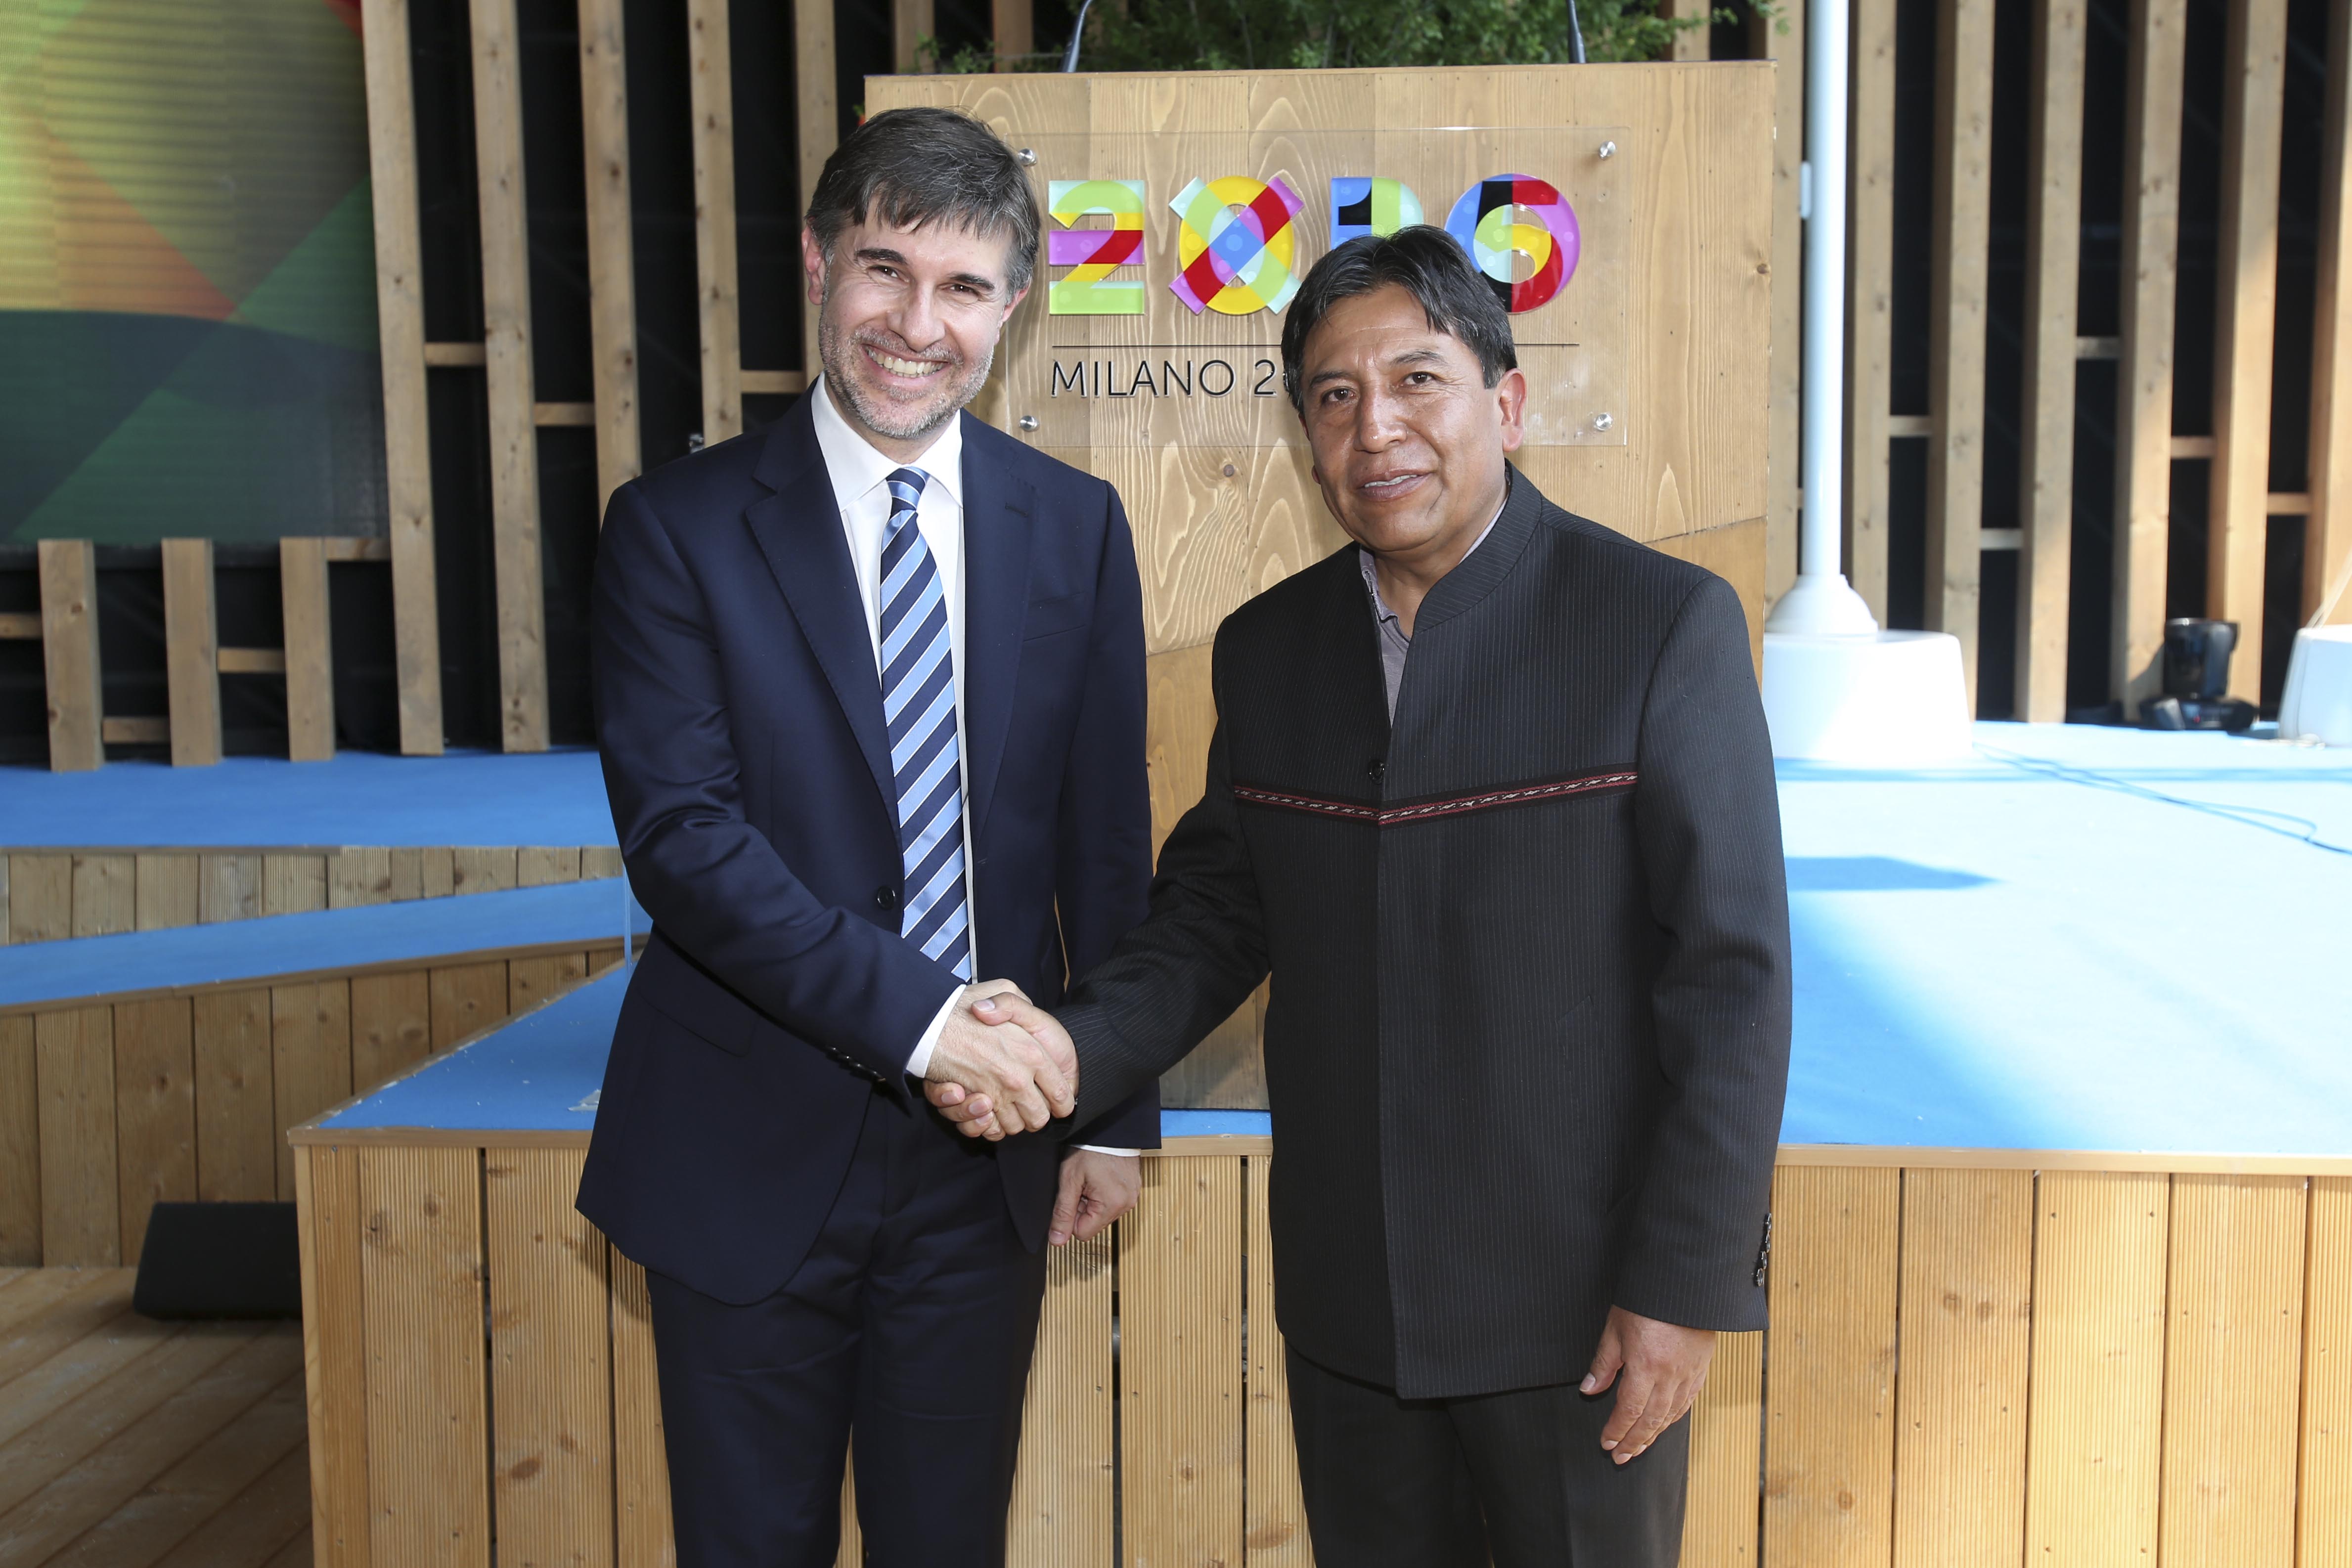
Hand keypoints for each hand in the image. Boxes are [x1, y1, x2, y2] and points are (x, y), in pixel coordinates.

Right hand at [922, 981, 1071, 1138]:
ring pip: (1014, 1128)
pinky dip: (986, 1126)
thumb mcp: (1005, 989)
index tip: (1056, 1103)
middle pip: (1039, 1118)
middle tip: (1026, 1106)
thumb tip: (1029, 1017)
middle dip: (1034, 1117)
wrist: (926, 1023)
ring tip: (1002, 1105)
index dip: (1062, 1102)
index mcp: (1033, 1054)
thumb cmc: (964, 1006)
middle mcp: (1018, 1079)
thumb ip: (1022, 1004)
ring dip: (1009, 1122)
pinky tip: (984, 1112)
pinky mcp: (973, 1107)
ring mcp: (995, 1096)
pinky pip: (989, 1130)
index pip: (1062, 1094)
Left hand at [1050, 1150, 1139, 1243]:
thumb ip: (1062, 1213)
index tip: (1074, 1195)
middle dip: (1083, 1208)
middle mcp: (1126, 1205)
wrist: (1110, 1127)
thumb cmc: (1089, 1150)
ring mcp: (1132, 1197)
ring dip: (1093, 1201)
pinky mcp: (1133, 1190)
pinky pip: (1113, 1203)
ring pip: (1102, 1214)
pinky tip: (1101, 1178)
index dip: (1072, 1217)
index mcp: (1112, 1205)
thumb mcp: (1069, 1181)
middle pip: (1094, 1224)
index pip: (1083, 1233)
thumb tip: (1057, 1241)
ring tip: (1092, 1179)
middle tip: (1082, 1184)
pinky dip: (1103, 1195)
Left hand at [1581, 1306, 1713, 1463]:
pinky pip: (1688, 1402)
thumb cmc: (1647, 1299)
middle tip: (1620, 1457)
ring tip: (1639, 1448)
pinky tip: (1665, 1424)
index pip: (1629, 1409)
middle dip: (1634, 1442)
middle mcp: (1670, 1375)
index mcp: (1646, 1365)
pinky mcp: (1701, 1369)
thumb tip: (1589, 1389)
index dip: (1617, 1430)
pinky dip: (1674, 1418)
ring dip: (1654, 1435)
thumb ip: (1603, 1362)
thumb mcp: (1616, 1327)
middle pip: (1651, 1420)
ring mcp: (1689, 1374)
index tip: (1606, 1443)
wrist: (1685, 1283)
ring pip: (1671, 1415)